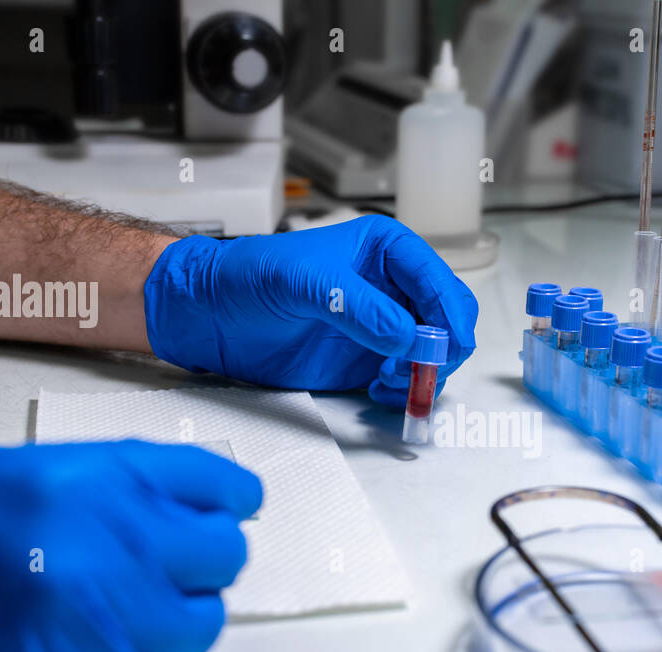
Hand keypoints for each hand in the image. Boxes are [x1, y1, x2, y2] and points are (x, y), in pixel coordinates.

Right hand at [0, 441, 260, 651]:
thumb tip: (175, 501)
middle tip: (163, 568)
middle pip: (222, 554)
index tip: (233, 507)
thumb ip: (102, 486)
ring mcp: (108, 629)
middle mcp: (111, 549)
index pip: (212, 482)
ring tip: (116, 618)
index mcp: (87, 482)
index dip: (227, 497)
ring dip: (174, 621)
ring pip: (204, 623)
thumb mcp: (4, 478)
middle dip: (198, 559)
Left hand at [143, 216, 477, 405]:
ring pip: (435, 354)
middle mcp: (393, 288)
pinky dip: (405, 390)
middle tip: (419, 371)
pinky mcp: (369, 360)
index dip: (450, 316)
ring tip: (388, 381)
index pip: (439, 282)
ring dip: (424, 373)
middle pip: (450, 321)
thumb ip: (358, 306)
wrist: (211, 316)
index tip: (443, 347)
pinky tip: (378, 390)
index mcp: (387, 251)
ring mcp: (385, 326)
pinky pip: (407, 379)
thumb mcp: (304, 281)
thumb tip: (408, 337)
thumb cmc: (250, 279)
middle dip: (443, 349)